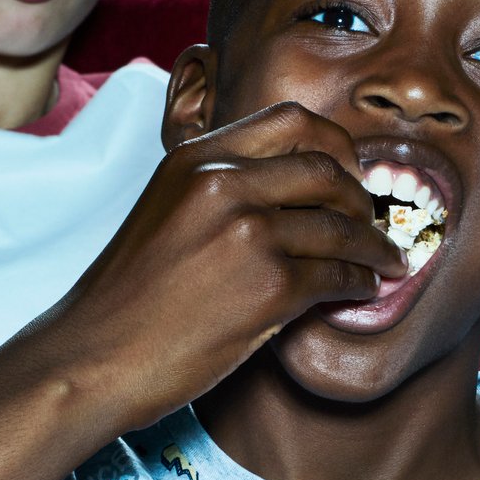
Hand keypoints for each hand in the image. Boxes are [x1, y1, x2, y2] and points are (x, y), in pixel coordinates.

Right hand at [24, 101, 407, 436]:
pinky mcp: (268, 287)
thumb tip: (293, 192)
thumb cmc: (127, 299)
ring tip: (386, 262)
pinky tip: (362, 290)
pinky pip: (337, 276)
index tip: (349, 176)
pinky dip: (359, 283)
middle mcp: (223, 185)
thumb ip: (220, 190)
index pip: (293, 121)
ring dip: (374, 247)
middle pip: (328, 170)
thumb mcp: (164, 211)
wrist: (92, 357)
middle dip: (363, 199)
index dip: (337, 146)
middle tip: (373, 223)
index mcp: (195, 159)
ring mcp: (247, 233)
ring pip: (341, 227)